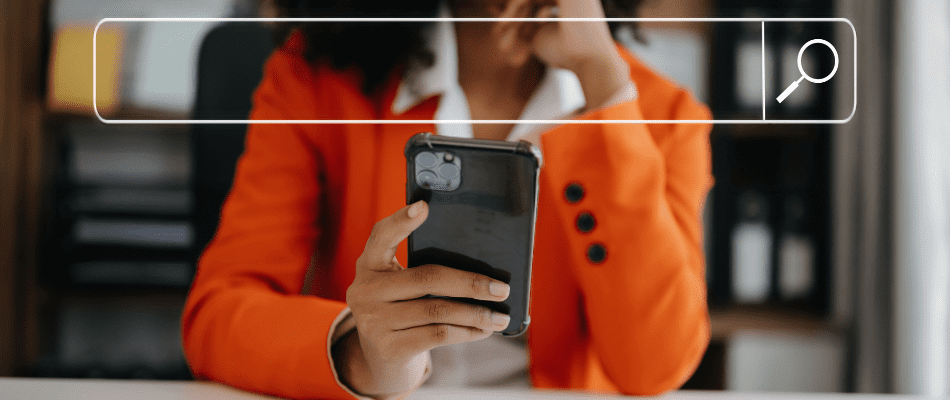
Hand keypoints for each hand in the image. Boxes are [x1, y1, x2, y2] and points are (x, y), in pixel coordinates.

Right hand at [335, 200, 511, 396]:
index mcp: (370, 264)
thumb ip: (423, 270)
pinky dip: (467, 332)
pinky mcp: (389, 348)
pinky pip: (438, 335)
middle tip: (502, 289)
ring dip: (476, 313)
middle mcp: (365, 290)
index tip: (424, 206)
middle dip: (471, 283)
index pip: (381, 235)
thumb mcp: (401, 285)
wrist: (382, 358)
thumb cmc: (403, 309)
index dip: (401, 220)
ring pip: (438, 310)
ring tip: (499, 316)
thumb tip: (482, 269)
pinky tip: (483, 330)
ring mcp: (374, 321)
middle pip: (427, 278)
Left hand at [493, 0, 633, 110]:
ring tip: (498, 32)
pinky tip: (506, 24)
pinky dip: (515, 7)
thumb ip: (521, 23)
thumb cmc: (567, 55)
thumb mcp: (538, 36)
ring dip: (510, 13)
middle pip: (532, 0)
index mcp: (570, 3)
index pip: (537, 3)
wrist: (590, 60)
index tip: (499, 28)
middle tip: (496, 32)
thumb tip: (495, 8)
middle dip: (511, 15)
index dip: (515, 14)